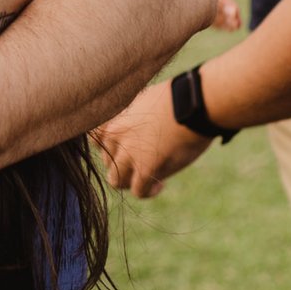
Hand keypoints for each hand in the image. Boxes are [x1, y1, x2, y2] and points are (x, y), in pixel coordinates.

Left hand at [91, 80, 210, 198]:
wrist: (193, 104)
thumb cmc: (177, 98)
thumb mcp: (145, 100)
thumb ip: (133, 116)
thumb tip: (137, 128)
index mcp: (114, 118)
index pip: (96, 140)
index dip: (111, 147)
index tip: (128, 147)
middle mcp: (115, 136)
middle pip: (108, 161)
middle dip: (125, 164)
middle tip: (146, 162)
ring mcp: (128, 153)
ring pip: (117, 180)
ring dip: (132, 181)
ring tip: (151, 177)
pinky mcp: (144, 168)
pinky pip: (138, 191)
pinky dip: (148, 191)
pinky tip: (161, 184)